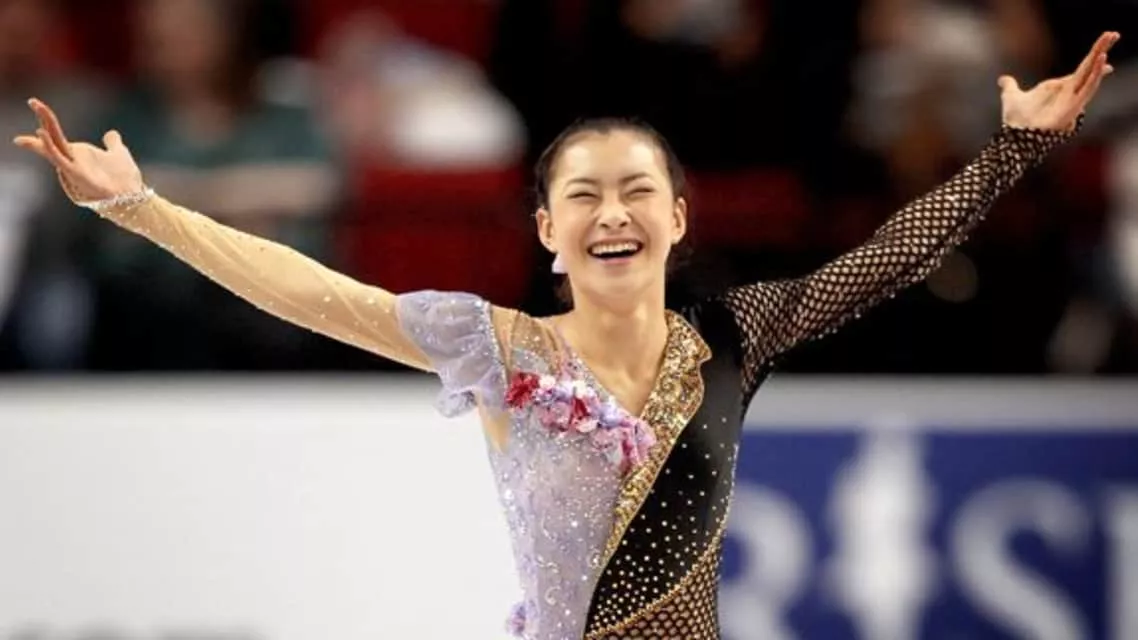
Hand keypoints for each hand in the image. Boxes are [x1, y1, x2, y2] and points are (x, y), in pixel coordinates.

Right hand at [12, 98, 143, 202]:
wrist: (132, 197)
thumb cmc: (125, 179)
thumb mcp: (119, 154)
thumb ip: (113, 143)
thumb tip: (111, 133)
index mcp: (79, 153)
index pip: (57, 135)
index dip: (47, 120)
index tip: (35, 105)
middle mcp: (73, 159)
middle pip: (54, 136)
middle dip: (44, 118)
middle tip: (32, 100)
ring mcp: (72, 167)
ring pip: (52, 146)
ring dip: (42, 131)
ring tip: (36, 110)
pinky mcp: (75, 175)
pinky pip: (59, 159)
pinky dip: (49, 147)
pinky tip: (42, 134)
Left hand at [999, 31, 1119, 131]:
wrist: (1017, 136)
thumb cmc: (1017, 120)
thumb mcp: (1012, 96)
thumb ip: (1010, 87)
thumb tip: (1003, 79)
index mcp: (1058, 88)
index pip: (1080, 72)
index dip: (1092, 62)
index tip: (1103, 54)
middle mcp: (1068, 92)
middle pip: (1088, 68)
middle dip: (1101, 49)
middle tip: (1114, 33)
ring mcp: (1072, 98)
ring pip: (1091, 74)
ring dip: (1100, 58)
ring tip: (1110, 39)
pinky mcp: (1074, 106)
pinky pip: (1088, 88)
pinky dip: (1096, 75)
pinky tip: (1101, 60)